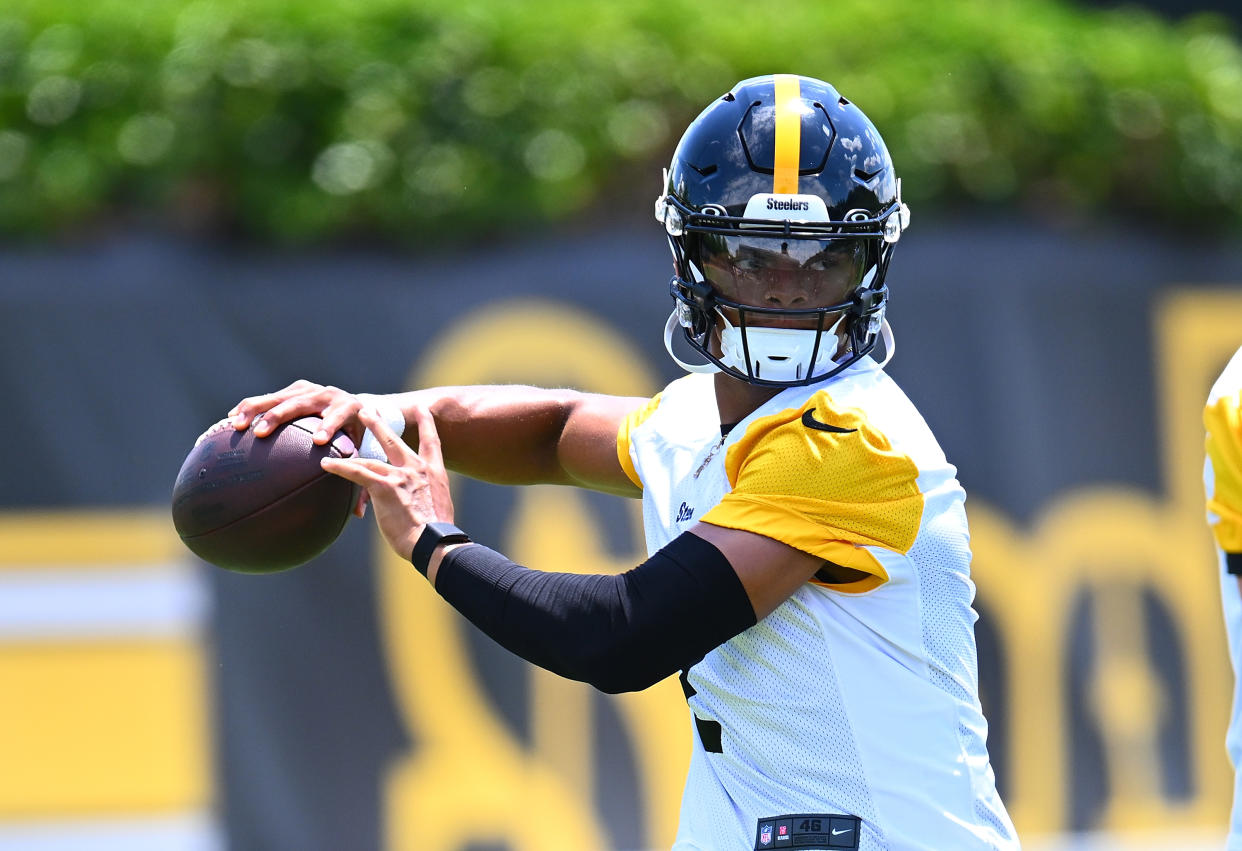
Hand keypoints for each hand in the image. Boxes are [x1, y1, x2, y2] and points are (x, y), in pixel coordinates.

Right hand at [229, 379, 376, 517]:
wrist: (355, 406)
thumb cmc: (357, 437)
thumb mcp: (362, 452)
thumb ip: (359, 477)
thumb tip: (357, 513)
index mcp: (349, 409)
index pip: (338, 417)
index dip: (328, 427)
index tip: (317, 441)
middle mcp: (327, 395)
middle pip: (300, 404)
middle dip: (278, 417)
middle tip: (260, 433)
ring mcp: (308, 390)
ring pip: (279, 398)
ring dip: (255, 410)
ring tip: (236, 425)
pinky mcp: (294, 389)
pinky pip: (268, 398)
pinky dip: (249, 408)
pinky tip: (230, 421)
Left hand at [319, 405, 453, 561]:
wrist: (434, 542)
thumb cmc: (437, 536)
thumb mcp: (438, 509)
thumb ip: (425, 499)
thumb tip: (416, 507)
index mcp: (435, 473)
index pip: (432, 443)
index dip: (426, 424)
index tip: (422, 409)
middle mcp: (417, 469)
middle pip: (394, 441)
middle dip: (379, 424)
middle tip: (367, 410)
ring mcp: (400, 476)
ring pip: (371, 457)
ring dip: (352, 450)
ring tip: (337, 440)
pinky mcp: (384, 487)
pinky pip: (357, 473)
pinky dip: (340, 468)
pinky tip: (326, 465)